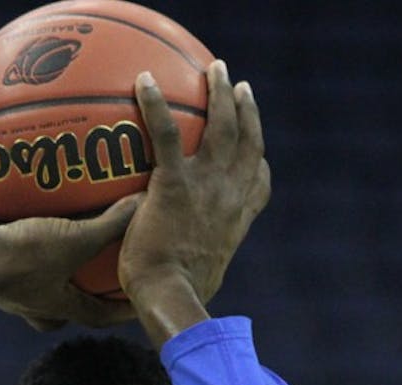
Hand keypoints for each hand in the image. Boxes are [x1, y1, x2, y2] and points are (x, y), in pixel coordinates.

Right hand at [0, 197, 140, 330]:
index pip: (102, 315)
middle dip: (83, 289)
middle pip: (68, 302)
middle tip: (102, 269)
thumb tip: (142, 204)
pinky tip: (33, 209)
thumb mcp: (76, 239)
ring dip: (53, 260)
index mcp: (60, 308)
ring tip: (69, 234)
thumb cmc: (24, 258)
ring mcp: (11, 286)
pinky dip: (25, 233)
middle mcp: (36, 303)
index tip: (142, 302)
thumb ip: (110, 224)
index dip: (124, 309)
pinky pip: (14, 250)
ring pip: (40, 278)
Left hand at [118, 59, 270, 307]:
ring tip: (215, 69)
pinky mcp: (175, 182)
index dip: (258, 164)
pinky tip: (142, 80)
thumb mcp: (194, 282)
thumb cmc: (174, 298)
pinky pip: (166, 131)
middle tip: (240, 87)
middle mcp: (230, 196)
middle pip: (248, 141)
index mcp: (236, 220)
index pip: (257, 185)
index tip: (257, 152)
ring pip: (223, 125)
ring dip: (221, 92)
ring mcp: (207, 186)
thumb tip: (174, 277)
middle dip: (247, 110)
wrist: (170, 297)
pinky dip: (155, 103)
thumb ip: (190, 267)